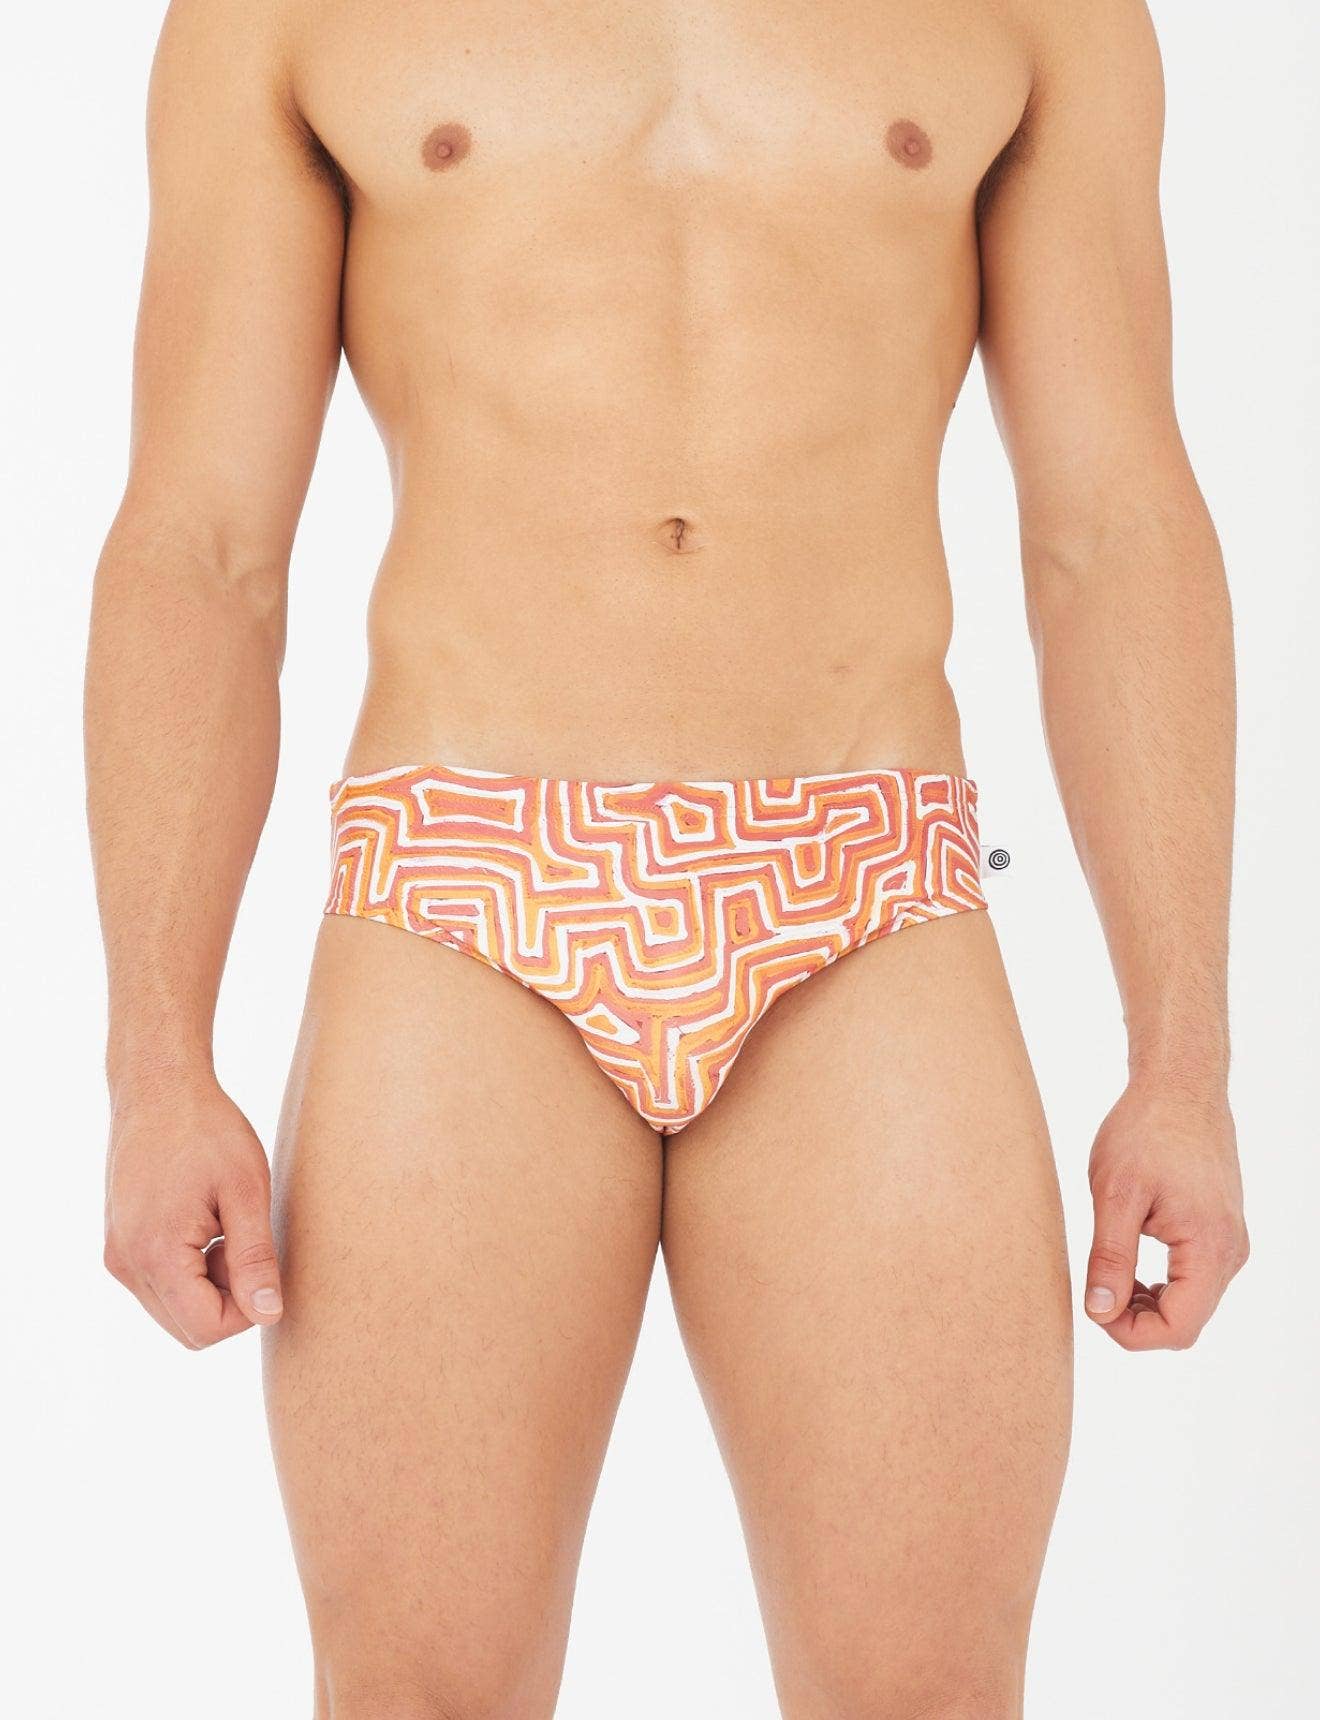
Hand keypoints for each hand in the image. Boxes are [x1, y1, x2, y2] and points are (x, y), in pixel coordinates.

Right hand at [104, 1079, 282, 1347]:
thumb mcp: (246, 1191)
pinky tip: (206, 1225)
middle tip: (245, 1241)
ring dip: (210, 1286)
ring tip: (225, 1228)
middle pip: (188, 1329)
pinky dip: (190, 1271)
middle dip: (228, 1300)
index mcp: (156, 1254)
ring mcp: (118, 1255)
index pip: (207, 1329)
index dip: (248, 1309)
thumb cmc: (207, 1130)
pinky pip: (160, 1284)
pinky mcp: (119, 1244)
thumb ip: (255, 1259)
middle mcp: (126, 1264)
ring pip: (174, 1309)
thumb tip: (269, 1315)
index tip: (264, 1263)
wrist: (159, 1087)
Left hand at [1084, 1081, 1247, 1349]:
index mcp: (1210, 1248)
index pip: (1178, 1328)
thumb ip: (1110, 1259)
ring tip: (1108, 1272)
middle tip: (1094, 1289)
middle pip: (1185, 1322)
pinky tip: (1127, 1261)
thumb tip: (1099, 1312)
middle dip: (1136, 1320)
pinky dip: (1159, 1284)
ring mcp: (1229, 1242)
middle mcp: (1230, 1253)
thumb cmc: (1145, 1131)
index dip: (1130, 1333)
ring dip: (1146, 1302)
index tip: (1092, 1306)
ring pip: (1190, 1303)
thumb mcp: (1114, 1195)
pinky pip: (1193, 1279)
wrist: (1180, 1087)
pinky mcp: (1219, 1231)